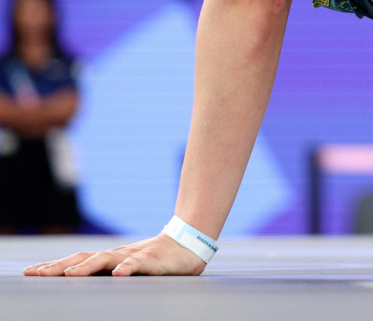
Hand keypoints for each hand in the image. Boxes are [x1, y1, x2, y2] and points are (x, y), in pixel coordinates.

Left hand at [24, 232, 206, 276]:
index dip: (54, 266)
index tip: (30, 273)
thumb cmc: (155, 259)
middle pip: (84, 258)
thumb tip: (80, 281)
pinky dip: (129, 268)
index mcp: (110, 258)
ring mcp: (135, 256)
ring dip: (88, 267)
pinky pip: (140, 263)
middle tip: (37, 274)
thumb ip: (108, 272)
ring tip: (71, 275)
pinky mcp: (153, 260)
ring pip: (107, 259)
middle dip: (60, 266)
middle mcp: (117, 255)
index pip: (76, 260)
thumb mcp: (127, 267)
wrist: (189, 243)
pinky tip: (120, 274)